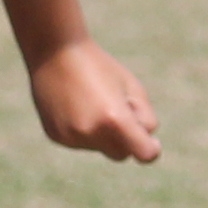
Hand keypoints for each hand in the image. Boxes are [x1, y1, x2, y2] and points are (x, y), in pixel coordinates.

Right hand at [29, 39, 159, 166]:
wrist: (55, 52)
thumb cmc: (99, 66)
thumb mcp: (132, 86)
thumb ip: (145, 118)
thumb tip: (147, 145)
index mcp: (115, 119)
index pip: (144, 154)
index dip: (151, 148)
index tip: (152, 142)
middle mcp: (91, 133)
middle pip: (121, 154)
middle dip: (124, 139)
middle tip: (116, 108)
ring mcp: (71, 137)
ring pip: (98, 147)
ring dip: (101, 133)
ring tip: (89, 101)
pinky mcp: (56, 136)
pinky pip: (79, 142)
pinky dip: (82, 130)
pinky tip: (73, 105)